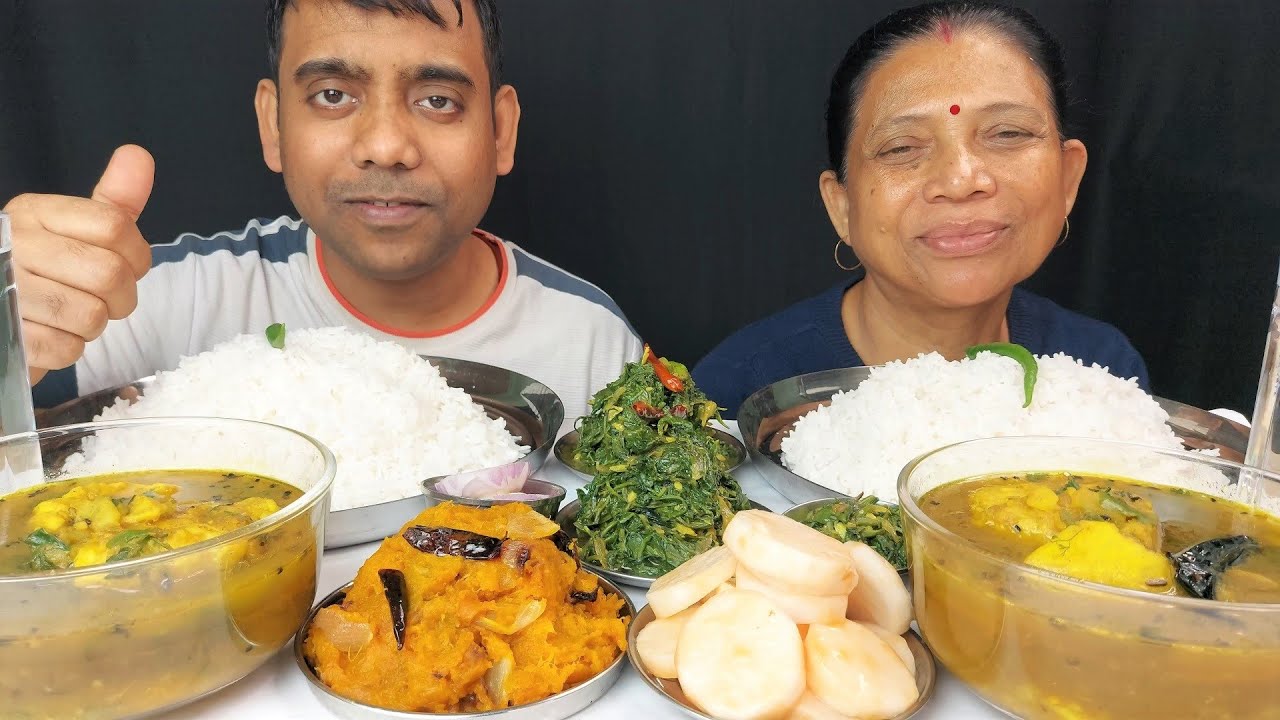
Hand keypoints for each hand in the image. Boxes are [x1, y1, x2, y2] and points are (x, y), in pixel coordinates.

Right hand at [4, 145, 154, 384]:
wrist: (0, 309)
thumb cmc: (47, 270)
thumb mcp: (78, 229)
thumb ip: (114, 201)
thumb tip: (138, 155)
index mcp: (34, 212)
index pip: (114, 225)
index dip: (136, 255)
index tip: (127, 266)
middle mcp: (15, 244)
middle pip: (110, 275)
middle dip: (121, 298)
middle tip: (103, 299)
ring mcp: (5, 289)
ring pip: (91, 316)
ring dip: (94, 325)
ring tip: (72, 316)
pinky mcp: (7, 333)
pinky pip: (67, 349)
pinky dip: (69, 349)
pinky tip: (51, 334)